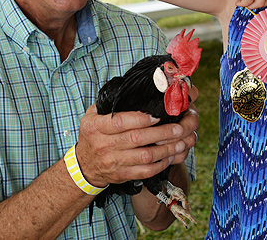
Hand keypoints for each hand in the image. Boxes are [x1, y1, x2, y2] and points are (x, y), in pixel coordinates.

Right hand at [74, 106, 195, 187]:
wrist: (85, 166)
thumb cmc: (93, 135)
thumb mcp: (92, 116)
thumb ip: (110, 104)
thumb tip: (134, 91)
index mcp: (95, 127)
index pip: (119, 122)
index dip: (140, 118)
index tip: (157, 115)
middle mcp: (103, 145)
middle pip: (136, 139)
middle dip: (161, 133)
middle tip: (178, 128)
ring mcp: (113, 162)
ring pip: (145, 157)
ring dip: (166, 150)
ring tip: (181, 142)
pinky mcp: (121, 175)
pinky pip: (145, 171)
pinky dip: (161, 164)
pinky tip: (170, 156)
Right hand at [226, 0, 266, 9]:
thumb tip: (260, 1)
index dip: (264, 2)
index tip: (255, 3)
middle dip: (258, 5)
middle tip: (249, 4)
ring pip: (259, 3)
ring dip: (250, 5)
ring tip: (242, 3)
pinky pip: (249, 1)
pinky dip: (243, 4)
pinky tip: (238, 2)